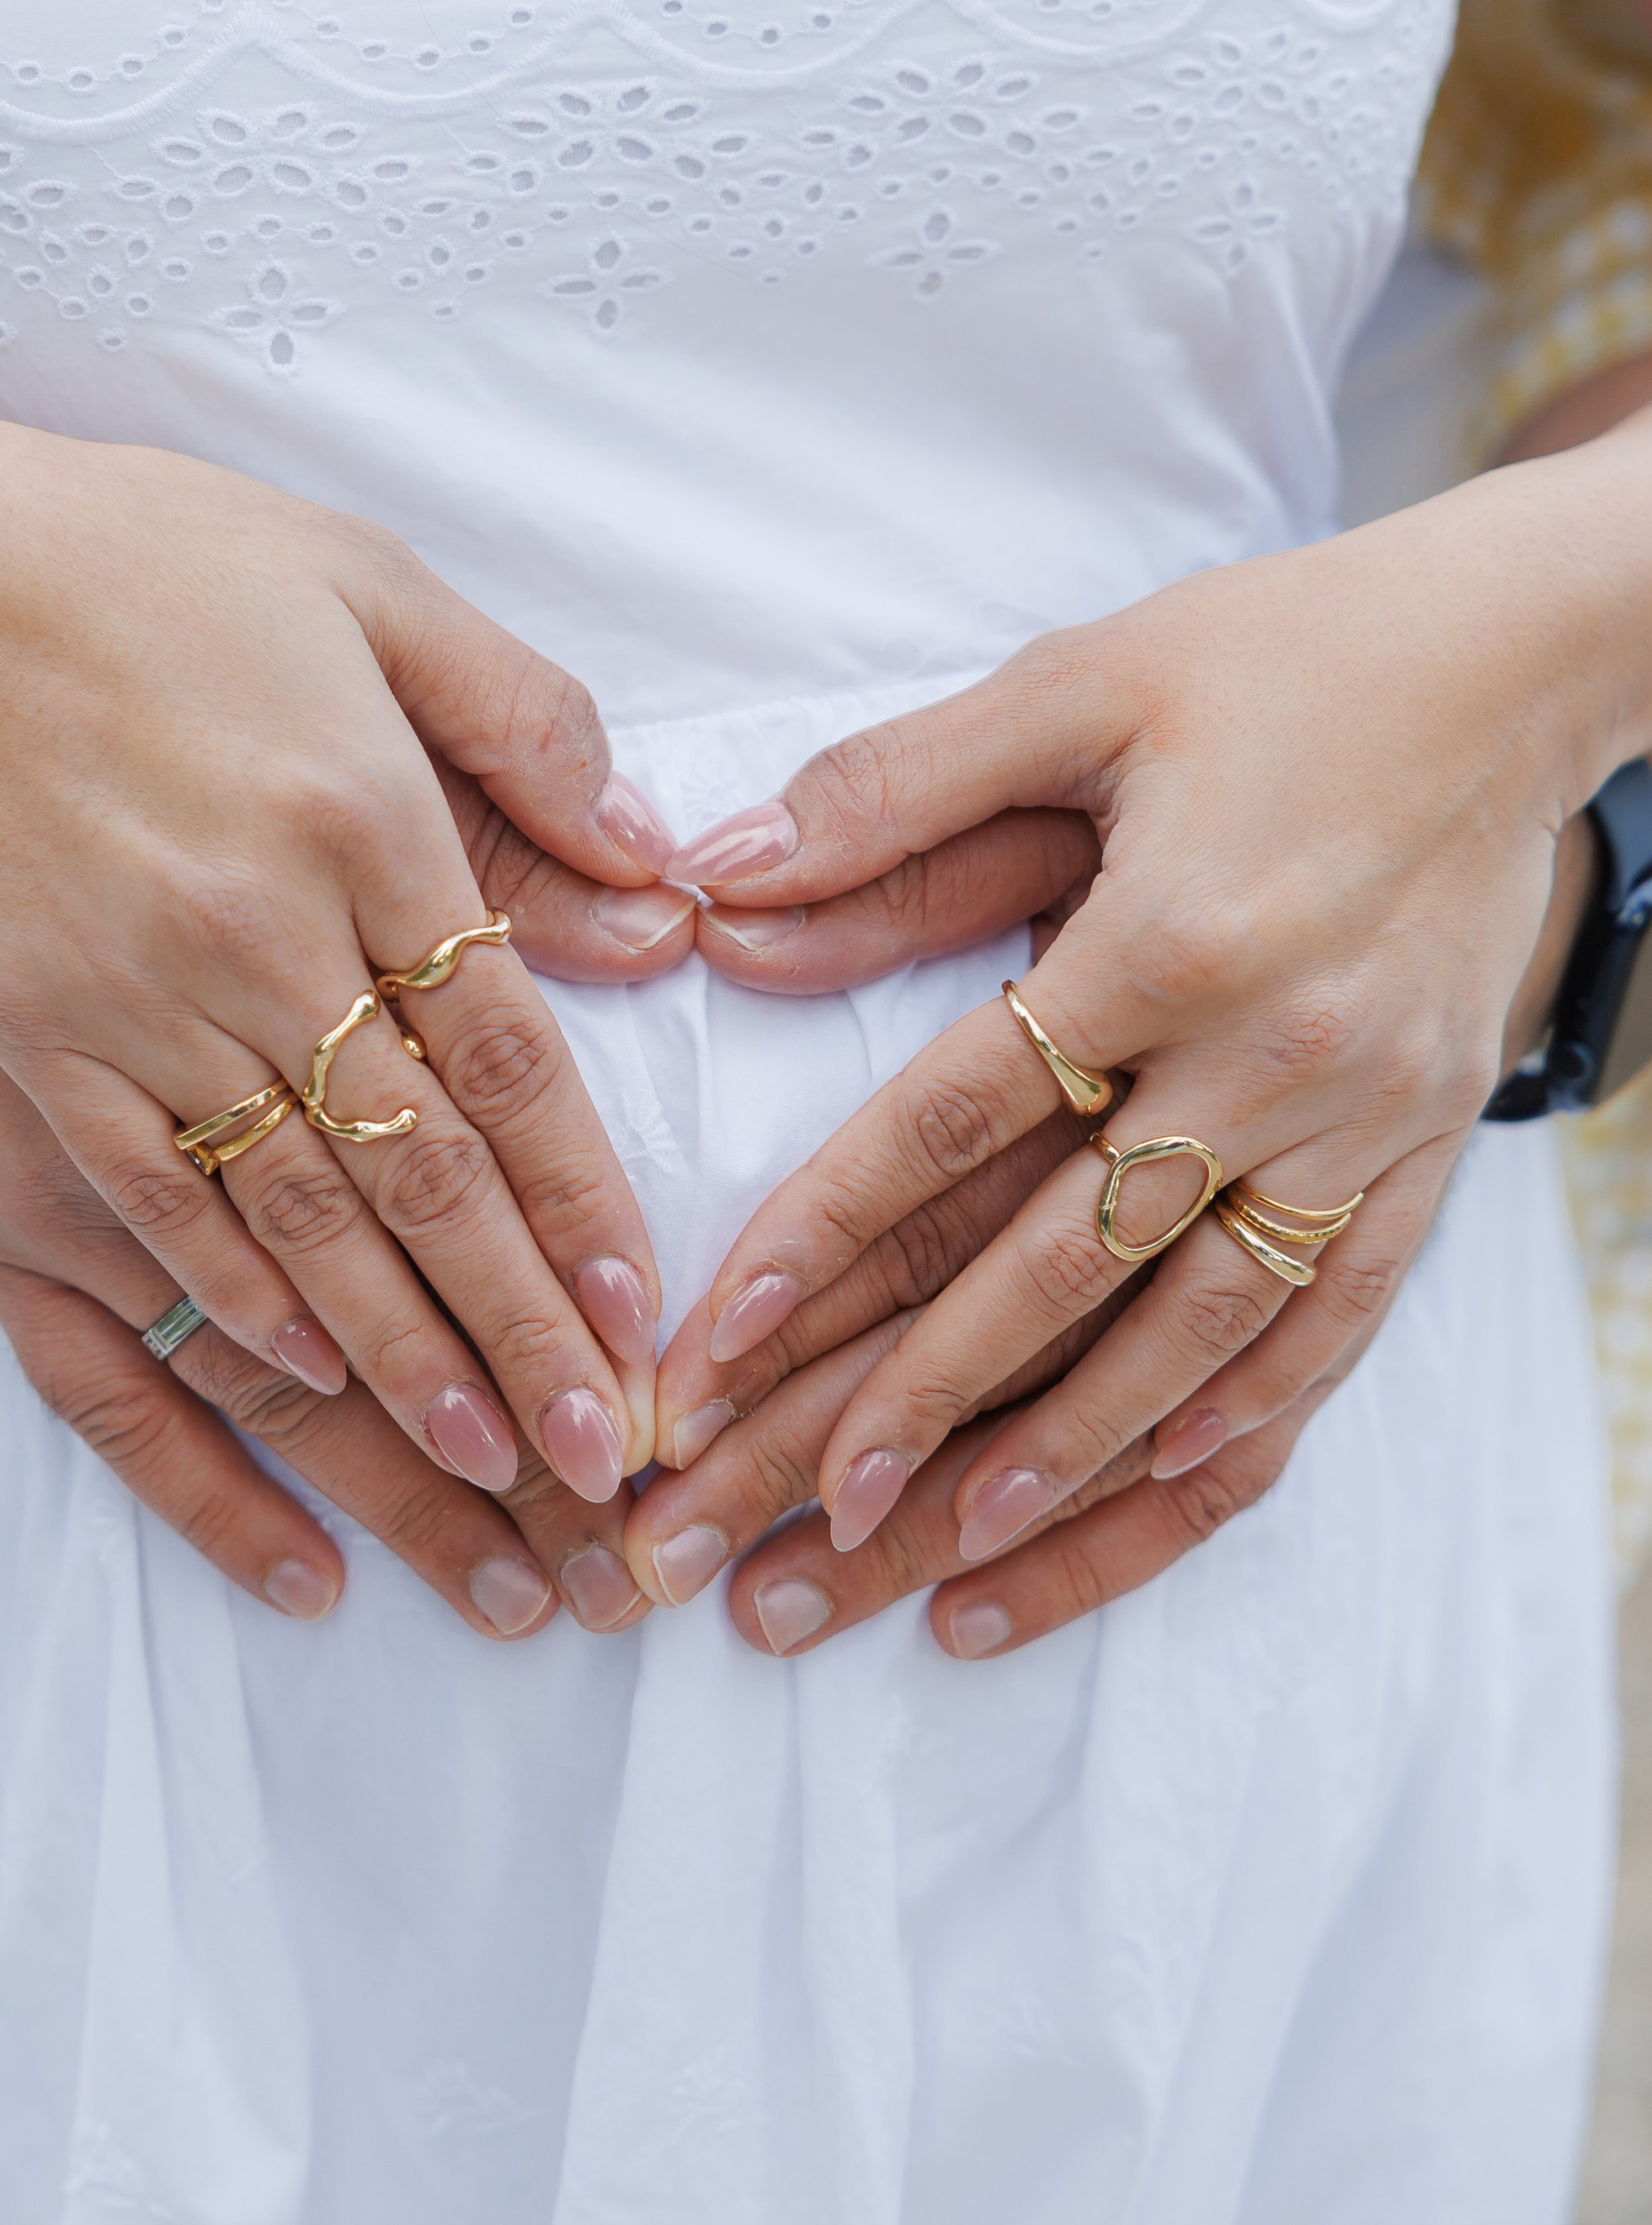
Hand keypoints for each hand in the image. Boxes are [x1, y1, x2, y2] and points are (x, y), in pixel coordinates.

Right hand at [0, 409, 694, 1504]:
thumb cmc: (153, 565)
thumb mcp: (370, 586)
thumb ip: (523, 727)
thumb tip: (652, 876)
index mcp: (367, 817)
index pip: (507, 1056)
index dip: (581, 1202)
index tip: (643, 1320)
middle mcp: (264, 929)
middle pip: (421, 1172)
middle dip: (518, 1333)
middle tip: (607, 1464)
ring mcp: (139, 997)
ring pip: (298, 1218)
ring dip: (398, 1358)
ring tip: (487, 1473)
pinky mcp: (33, 1036)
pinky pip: (150, 1199)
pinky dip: (229, 1295)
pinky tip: (303, 1379)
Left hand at [676, 435, 1650, 1600]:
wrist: (1518, 665)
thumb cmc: (1280, 657)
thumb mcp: (1080, 686)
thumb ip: (892, 793)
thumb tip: (713, 880)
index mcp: (1169, 937)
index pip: (954, 1126)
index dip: (818, 1241)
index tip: (705, 1351)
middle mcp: (1273, 1058)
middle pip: (1056, 1275)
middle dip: (903, 1412)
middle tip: (774, 1524)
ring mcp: (1362, 1128)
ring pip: (1190, 1345)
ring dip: (1054, 1467)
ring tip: (924, 1567)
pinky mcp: (1422, 1161)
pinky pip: (1326, 1339)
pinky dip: (1229, 1437)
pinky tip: (1133, 1506)